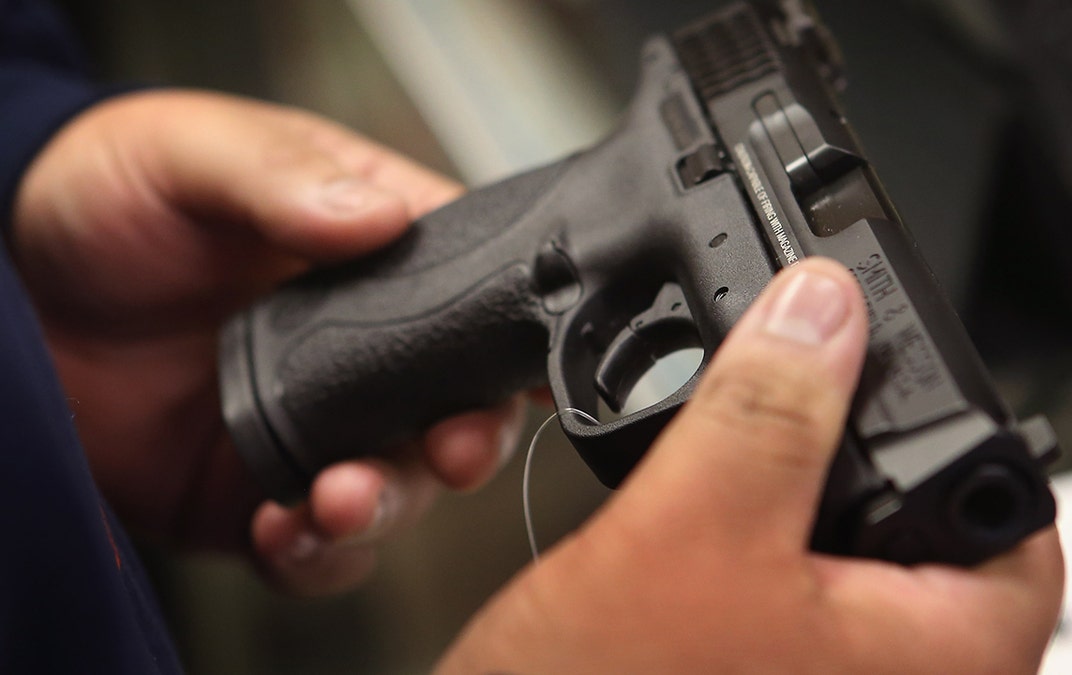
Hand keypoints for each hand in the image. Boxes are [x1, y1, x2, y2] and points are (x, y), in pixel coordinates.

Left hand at [11, 90, 525, 594]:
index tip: (526, 373)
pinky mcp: (261, 489)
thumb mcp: (195, 154)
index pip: (476, 293)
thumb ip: (282, 178)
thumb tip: (376, 214)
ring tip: (340, 498)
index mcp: (375, 255)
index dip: (512, 338)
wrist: (11, 285)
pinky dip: (313, 553)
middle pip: (457, 406)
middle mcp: (364, 349)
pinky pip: (314, 544)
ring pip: (399, 487)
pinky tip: (282, 529)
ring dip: (388, 505)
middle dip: (467, 440)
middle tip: (451, 448)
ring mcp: (318, 425)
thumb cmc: (113, 193)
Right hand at [436, 259, 1064, 672]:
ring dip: (790, 485)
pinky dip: (753, 530)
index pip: (1013, 514)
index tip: (885, 369)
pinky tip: (699, 509)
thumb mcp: (690, 533)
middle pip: (922, 522)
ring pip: (846, 549)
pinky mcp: (766, 671)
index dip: (956, 421)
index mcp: (937, 660)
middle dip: (850, 446)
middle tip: (794, 393)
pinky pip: (789, 583)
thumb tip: (822, 308)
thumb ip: (766, 414)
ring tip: (734, 449)